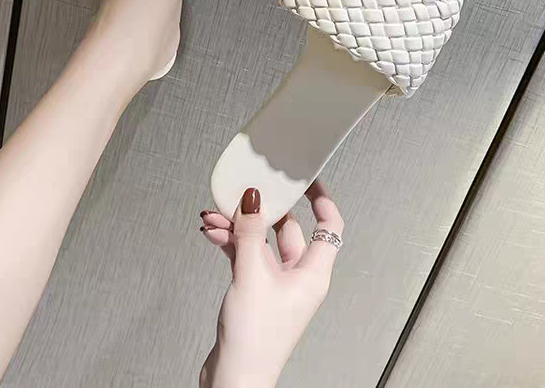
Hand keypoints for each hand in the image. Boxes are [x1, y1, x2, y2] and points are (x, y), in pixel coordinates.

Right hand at [198, 181, 343, 387]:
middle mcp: (298, 277)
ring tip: (215, 216)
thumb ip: (250, 232)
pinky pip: (247, 257)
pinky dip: (232, 244)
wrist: (234, 380)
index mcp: (312, 274)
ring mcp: (277, 285)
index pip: (330, 225)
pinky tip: (214, 234)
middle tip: (245, 193)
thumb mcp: (251, 275)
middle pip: (288, 229)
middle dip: (262, 211)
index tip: (307, 178)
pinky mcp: (256, 292)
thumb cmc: (254, 342)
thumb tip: (253, 198)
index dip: (321, 199)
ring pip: (262, 242)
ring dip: (239, 228)